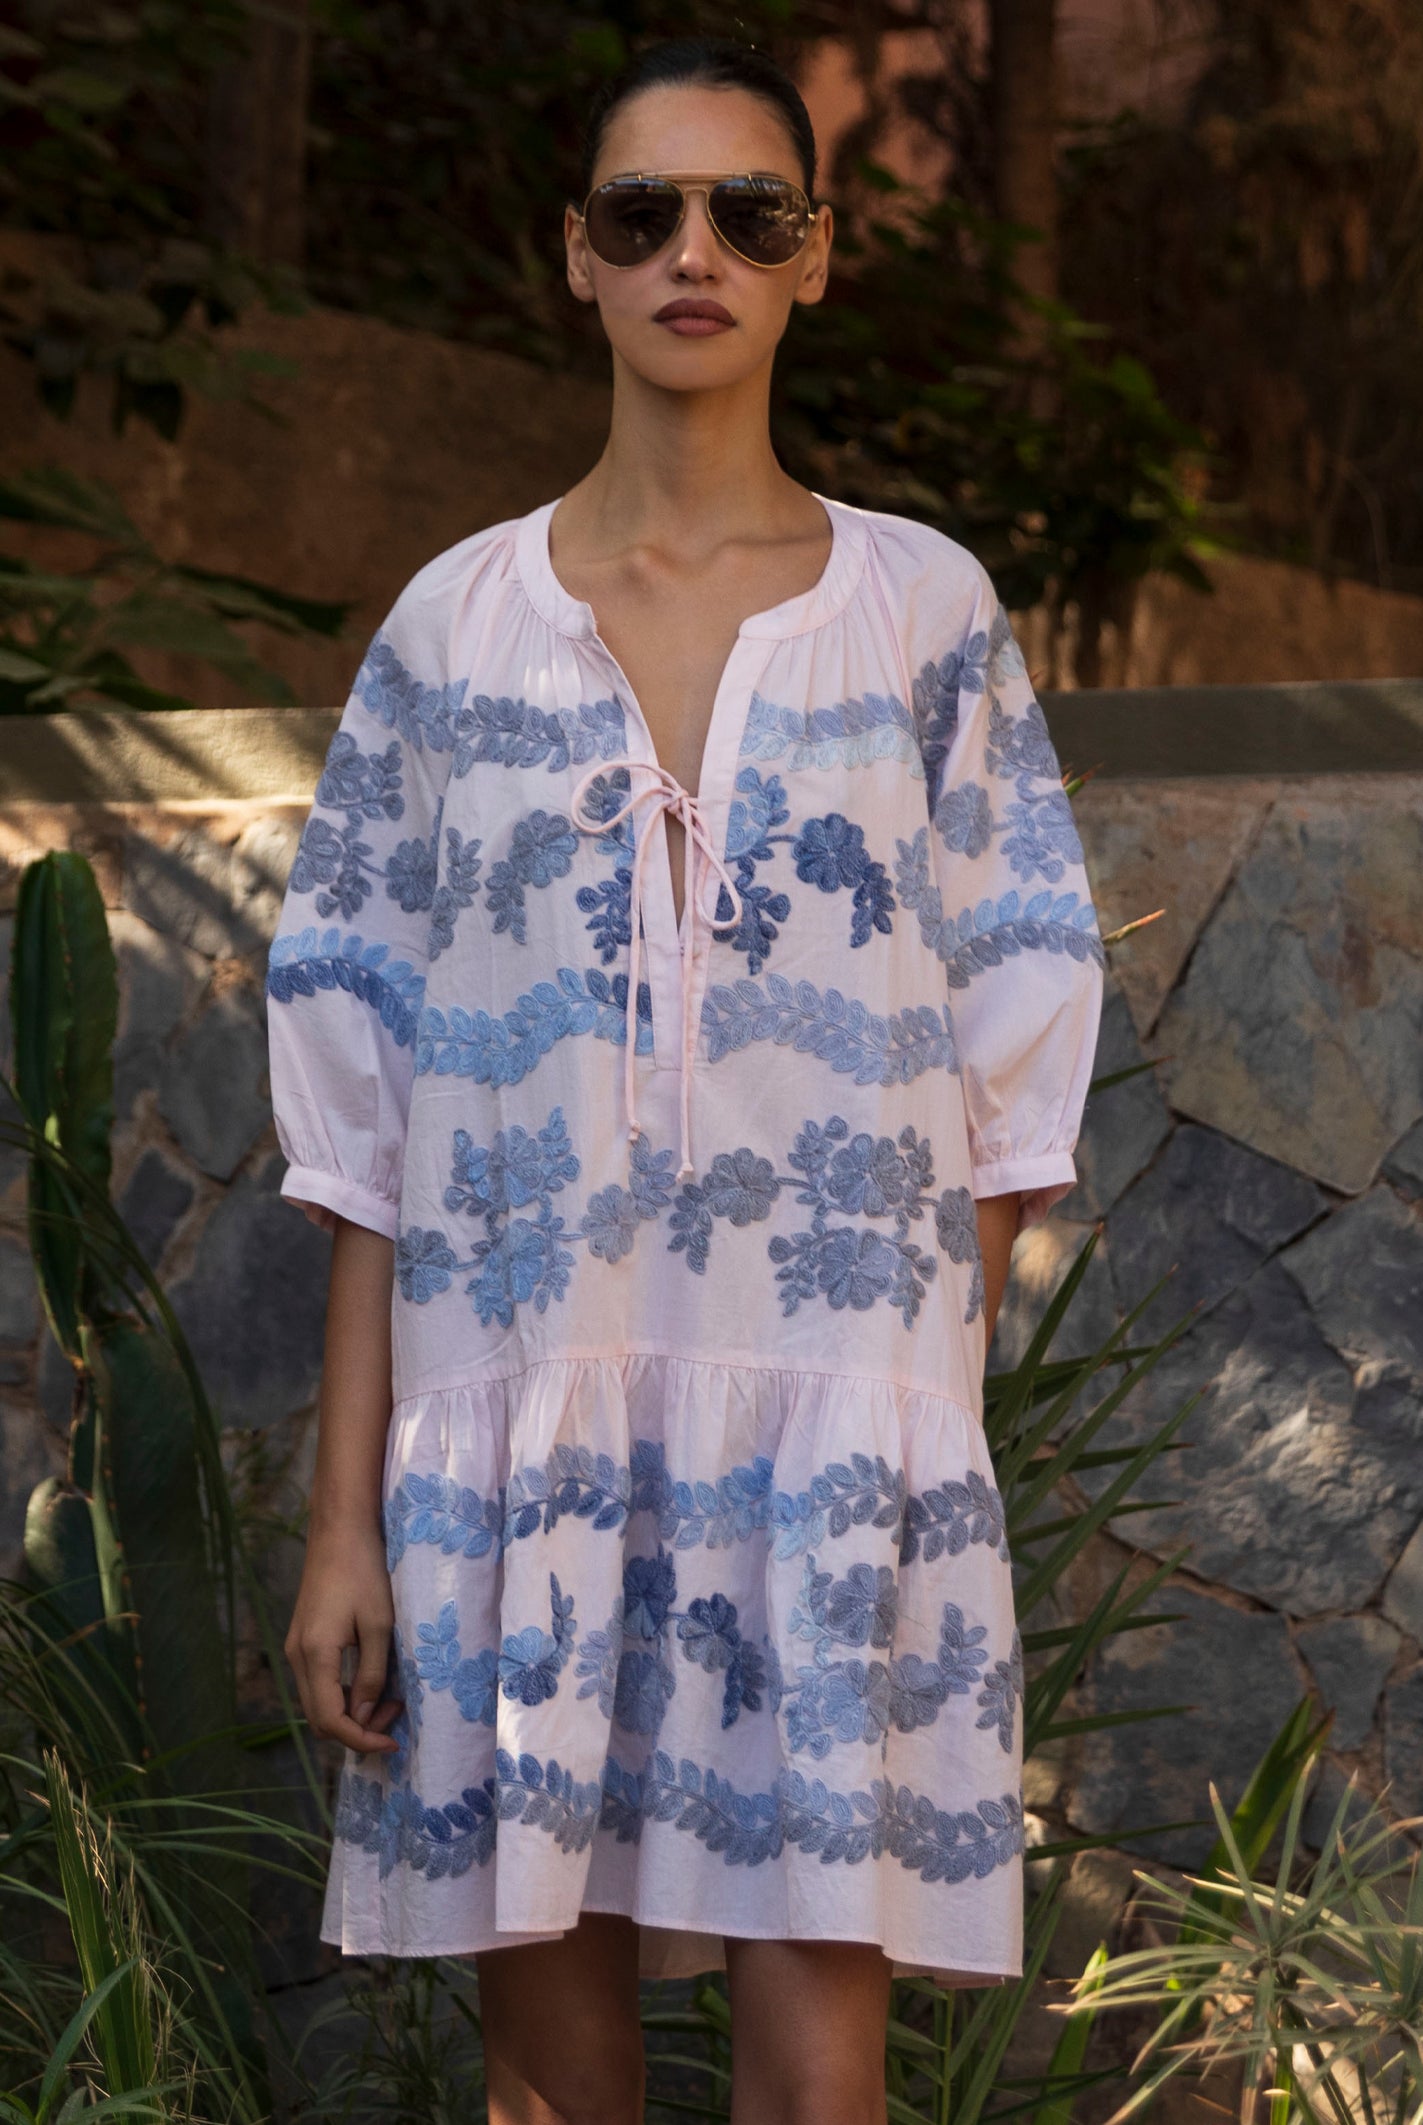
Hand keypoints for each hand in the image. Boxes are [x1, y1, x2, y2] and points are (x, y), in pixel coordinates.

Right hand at [284, 1518, 401, 1754]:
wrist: (340, 1529)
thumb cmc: (365, 1570)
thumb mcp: (379, 1624)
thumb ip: (371, 1675)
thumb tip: (363, 1718)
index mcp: (314, 1655)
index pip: (331, 1721)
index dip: (362, 1739)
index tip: (393, 1742)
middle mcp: (297, 1656)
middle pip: (319, 1718)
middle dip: (357, 1729)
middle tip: (395, 1715)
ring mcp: (296, 1647)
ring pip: (316, 1702)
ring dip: (349, 1712)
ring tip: (388, 1700)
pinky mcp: (302, 1638)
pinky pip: (317, 1682)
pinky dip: (341, 1694)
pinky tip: (369, 1683)